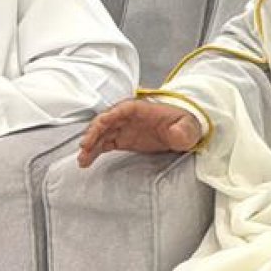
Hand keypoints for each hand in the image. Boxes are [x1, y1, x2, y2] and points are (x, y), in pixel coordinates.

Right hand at [78, 98, 202, 166]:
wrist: (185, 131)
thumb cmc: (186, 125)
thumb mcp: (188, 128)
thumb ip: (183, 131)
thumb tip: (176, 132)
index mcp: (141, 109)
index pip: (120, 110)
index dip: (107, 118)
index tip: (98, 128)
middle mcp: (128, 117)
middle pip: (105, 121)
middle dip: (93, 133)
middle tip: (85, 148)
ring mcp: (124, 128)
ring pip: (101, 133)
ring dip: (90, 145)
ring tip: (82, 160)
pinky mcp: (123, 139)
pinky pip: (104, 143)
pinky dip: (94, 151)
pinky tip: (86, 161)